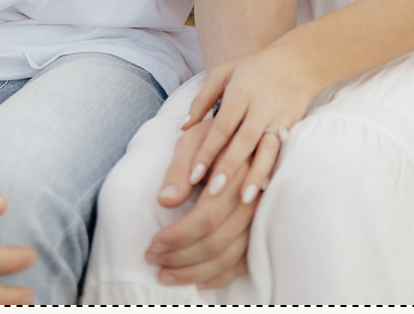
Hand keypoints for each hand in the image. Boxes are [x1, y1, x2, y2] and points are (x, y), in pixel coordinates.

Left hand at [145, 120, 255, 289]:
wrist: (244, 132)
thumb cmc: (212, 136)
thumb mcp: (192, 140)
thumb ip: (179, 169)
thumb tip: (165, 200)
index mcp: (236, 172)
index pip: (206, 217)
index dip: (176, 236)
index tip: (151, 244)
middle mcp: (253, 197)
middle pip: (217, 240)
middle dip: (180, 256)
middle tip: (152, 260)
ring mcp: (260, 214)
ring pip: (230, 255)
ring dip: (195, 271)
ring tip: (166, 274)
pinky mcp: (262, 227)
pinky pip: (244, 261)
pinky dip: (221, 277)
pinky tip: (198, 282)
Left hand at [179, 40, 324, 206]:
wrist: (299, 61)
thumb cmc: (253, 68)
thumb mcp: (224, 72)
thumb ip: (202, 99)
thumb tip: (182, 127)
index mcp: (241, 91)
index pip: (223, 125)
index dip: (208, 150)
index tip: (193, 175)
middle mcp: (261, 106)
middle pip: (243, 140)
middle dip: (228, 167)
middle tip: (212, 193)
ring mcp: (279, 117)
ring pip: (265, 149)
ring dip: (254, 174)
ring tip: (242, 199)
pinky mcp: (292, 127)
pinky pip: (281, 152)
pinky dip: (273, 170)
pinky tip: (265, 190)